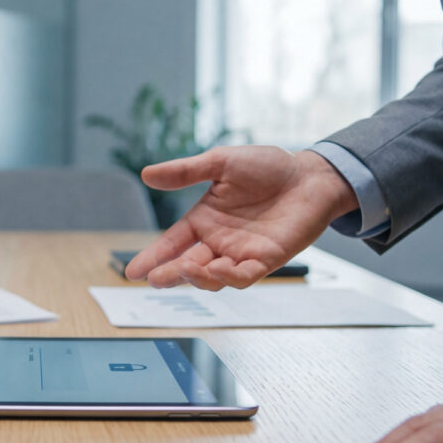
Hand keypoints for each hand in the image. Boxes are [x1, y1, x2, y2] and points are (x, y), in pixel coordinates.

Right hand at [125, 146, 357, 289]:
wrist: (309, 174)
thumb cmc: (267, 166)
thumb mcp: (220, 163)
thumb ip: (184, 172)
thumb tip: (146, 174)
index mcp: (203, 220)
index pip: (171, 243)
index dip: (152, 257)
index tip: (132, 272)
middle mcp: (218, 242)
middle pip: (187, 266)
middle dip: (169, 274)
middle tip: (154, 278)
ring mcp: (241, 254)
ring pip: (212, 277)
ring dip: (197, 277)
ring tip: (184, 269)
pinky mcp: (267, 260)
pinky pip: (244, 276)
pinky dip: (230, 277)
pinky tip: (218, 270)